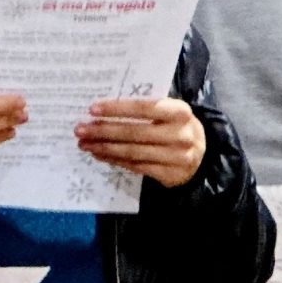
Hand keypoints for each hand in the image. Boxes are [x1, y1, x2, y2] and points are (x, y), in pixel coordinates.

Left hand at [74, 97, 203, 187]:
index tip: (92, 110)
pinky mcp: (170, 174)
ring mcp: (177, 157)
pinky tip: (99, 154)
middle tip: (79, 130)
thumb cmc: (175, 126)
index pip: (144, 108)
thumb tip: (102, 110)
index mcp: (180, 112)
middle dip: (102, 131)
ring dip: (104, 148)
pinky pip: (135, 166)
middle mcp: (181, 134)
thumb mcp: (168, 112)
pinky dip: (114, 160)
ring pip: (132, 152)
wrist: (201, 154)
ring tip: (84, 144)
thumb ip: (144, 108)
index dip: (117, 109)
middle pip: (134, 133)